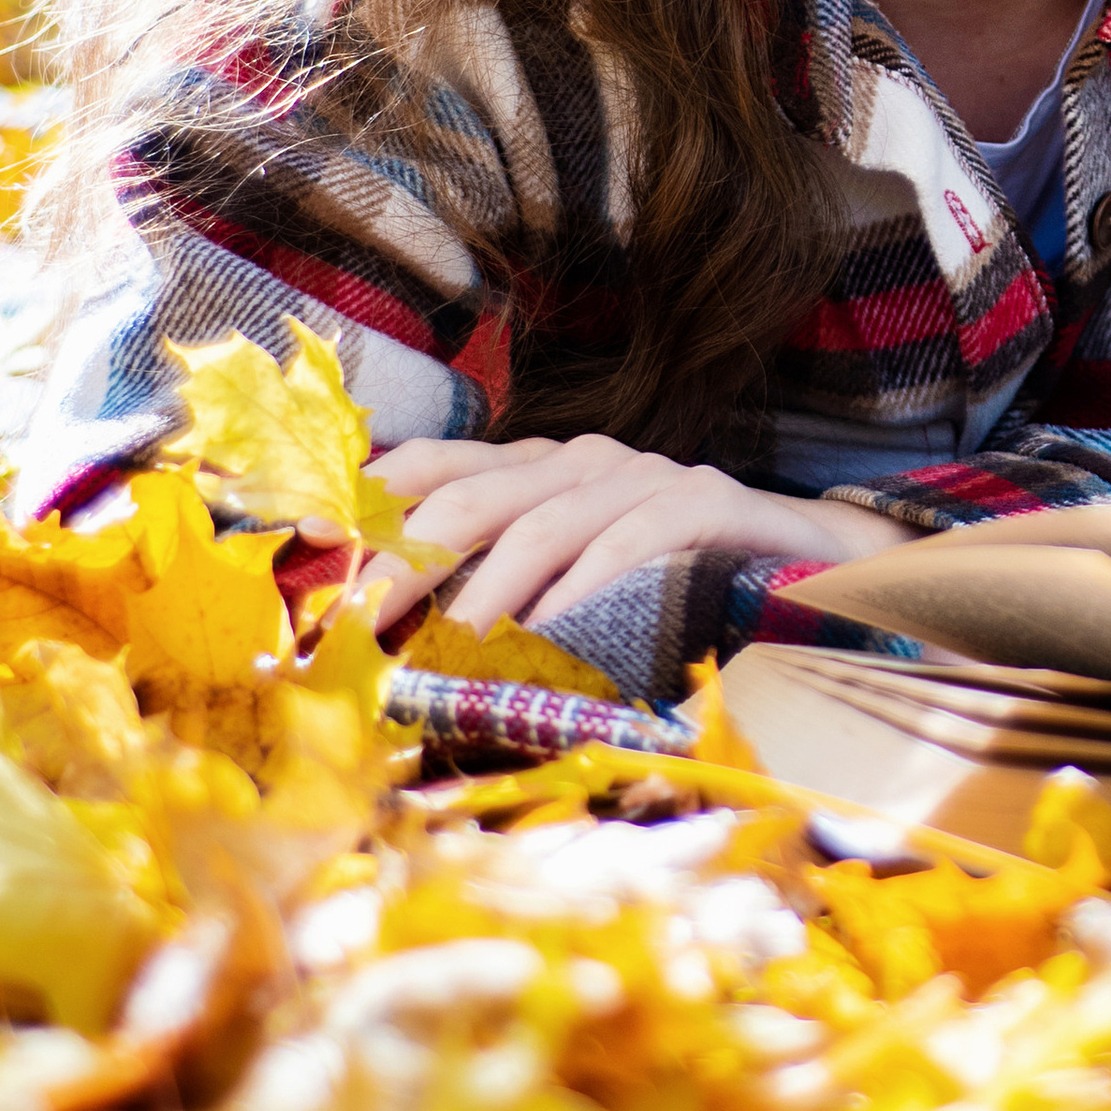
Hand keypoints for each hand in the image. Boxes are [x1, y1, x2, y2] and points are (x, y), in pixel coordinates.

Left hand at [360, 434, 910, 635]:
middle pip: (470, 496)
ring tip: (450, 650)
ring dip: (488, 591)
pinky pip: (632, 540)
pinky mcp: (704, 504)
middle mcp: (580, 460)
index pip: (433, 464)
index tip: (304, 545)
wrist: (805, 557)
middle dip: (403, 562)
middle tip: (355, 628)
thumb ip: (498, 591)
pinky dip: (587, 587)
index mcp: (537, 470)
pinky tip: (556, 633)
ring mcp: (643, 476)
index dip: (364, 498)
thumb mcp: (571, 580)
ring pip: (543, 521)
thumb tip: (396, 645)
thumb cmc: (672, 580)